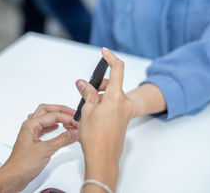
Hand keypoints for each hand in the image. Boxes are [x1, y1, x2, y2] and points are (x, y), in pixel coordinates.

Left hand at [0, 104, 77, 192]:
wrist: (13, 177)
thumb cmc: (22, 164)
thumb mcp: (46, 150)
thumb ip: (62, 140)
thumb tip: (74, 132)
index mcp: (30, 125)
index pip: (52, 115)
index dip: (66, 117)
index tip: (76, 122)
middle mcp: (30, 126)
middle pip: (47, 110)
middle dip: (61, 110)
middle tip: (73, 114)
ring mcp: (31, 133)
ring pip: (45, 118)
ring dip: (57, 117)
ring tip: (68, 120)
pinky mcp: (33, 140)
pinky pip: (44, 128)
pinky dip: (53, 125)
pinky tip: (58, 128)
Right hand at [76, 48, 132, 190]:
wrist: (103, 158)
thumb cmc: (95, 137)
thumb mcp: (87, 111)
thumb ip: (88, 93)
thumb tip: (83, 83)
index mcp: (117, 97)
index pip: (118, 69)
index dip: (111, 58)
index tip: (104, 52)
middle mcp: (124, 102)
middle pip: (114, 83)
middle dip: (99, 84)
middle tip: (86, 91)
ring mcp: (125, 111)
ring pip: (113, 94)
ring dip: (101, 95)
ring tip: (88, 107)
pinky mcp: (123, 118)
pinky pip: (115, 103)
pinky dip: (105, 102)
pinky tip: (94, 112)